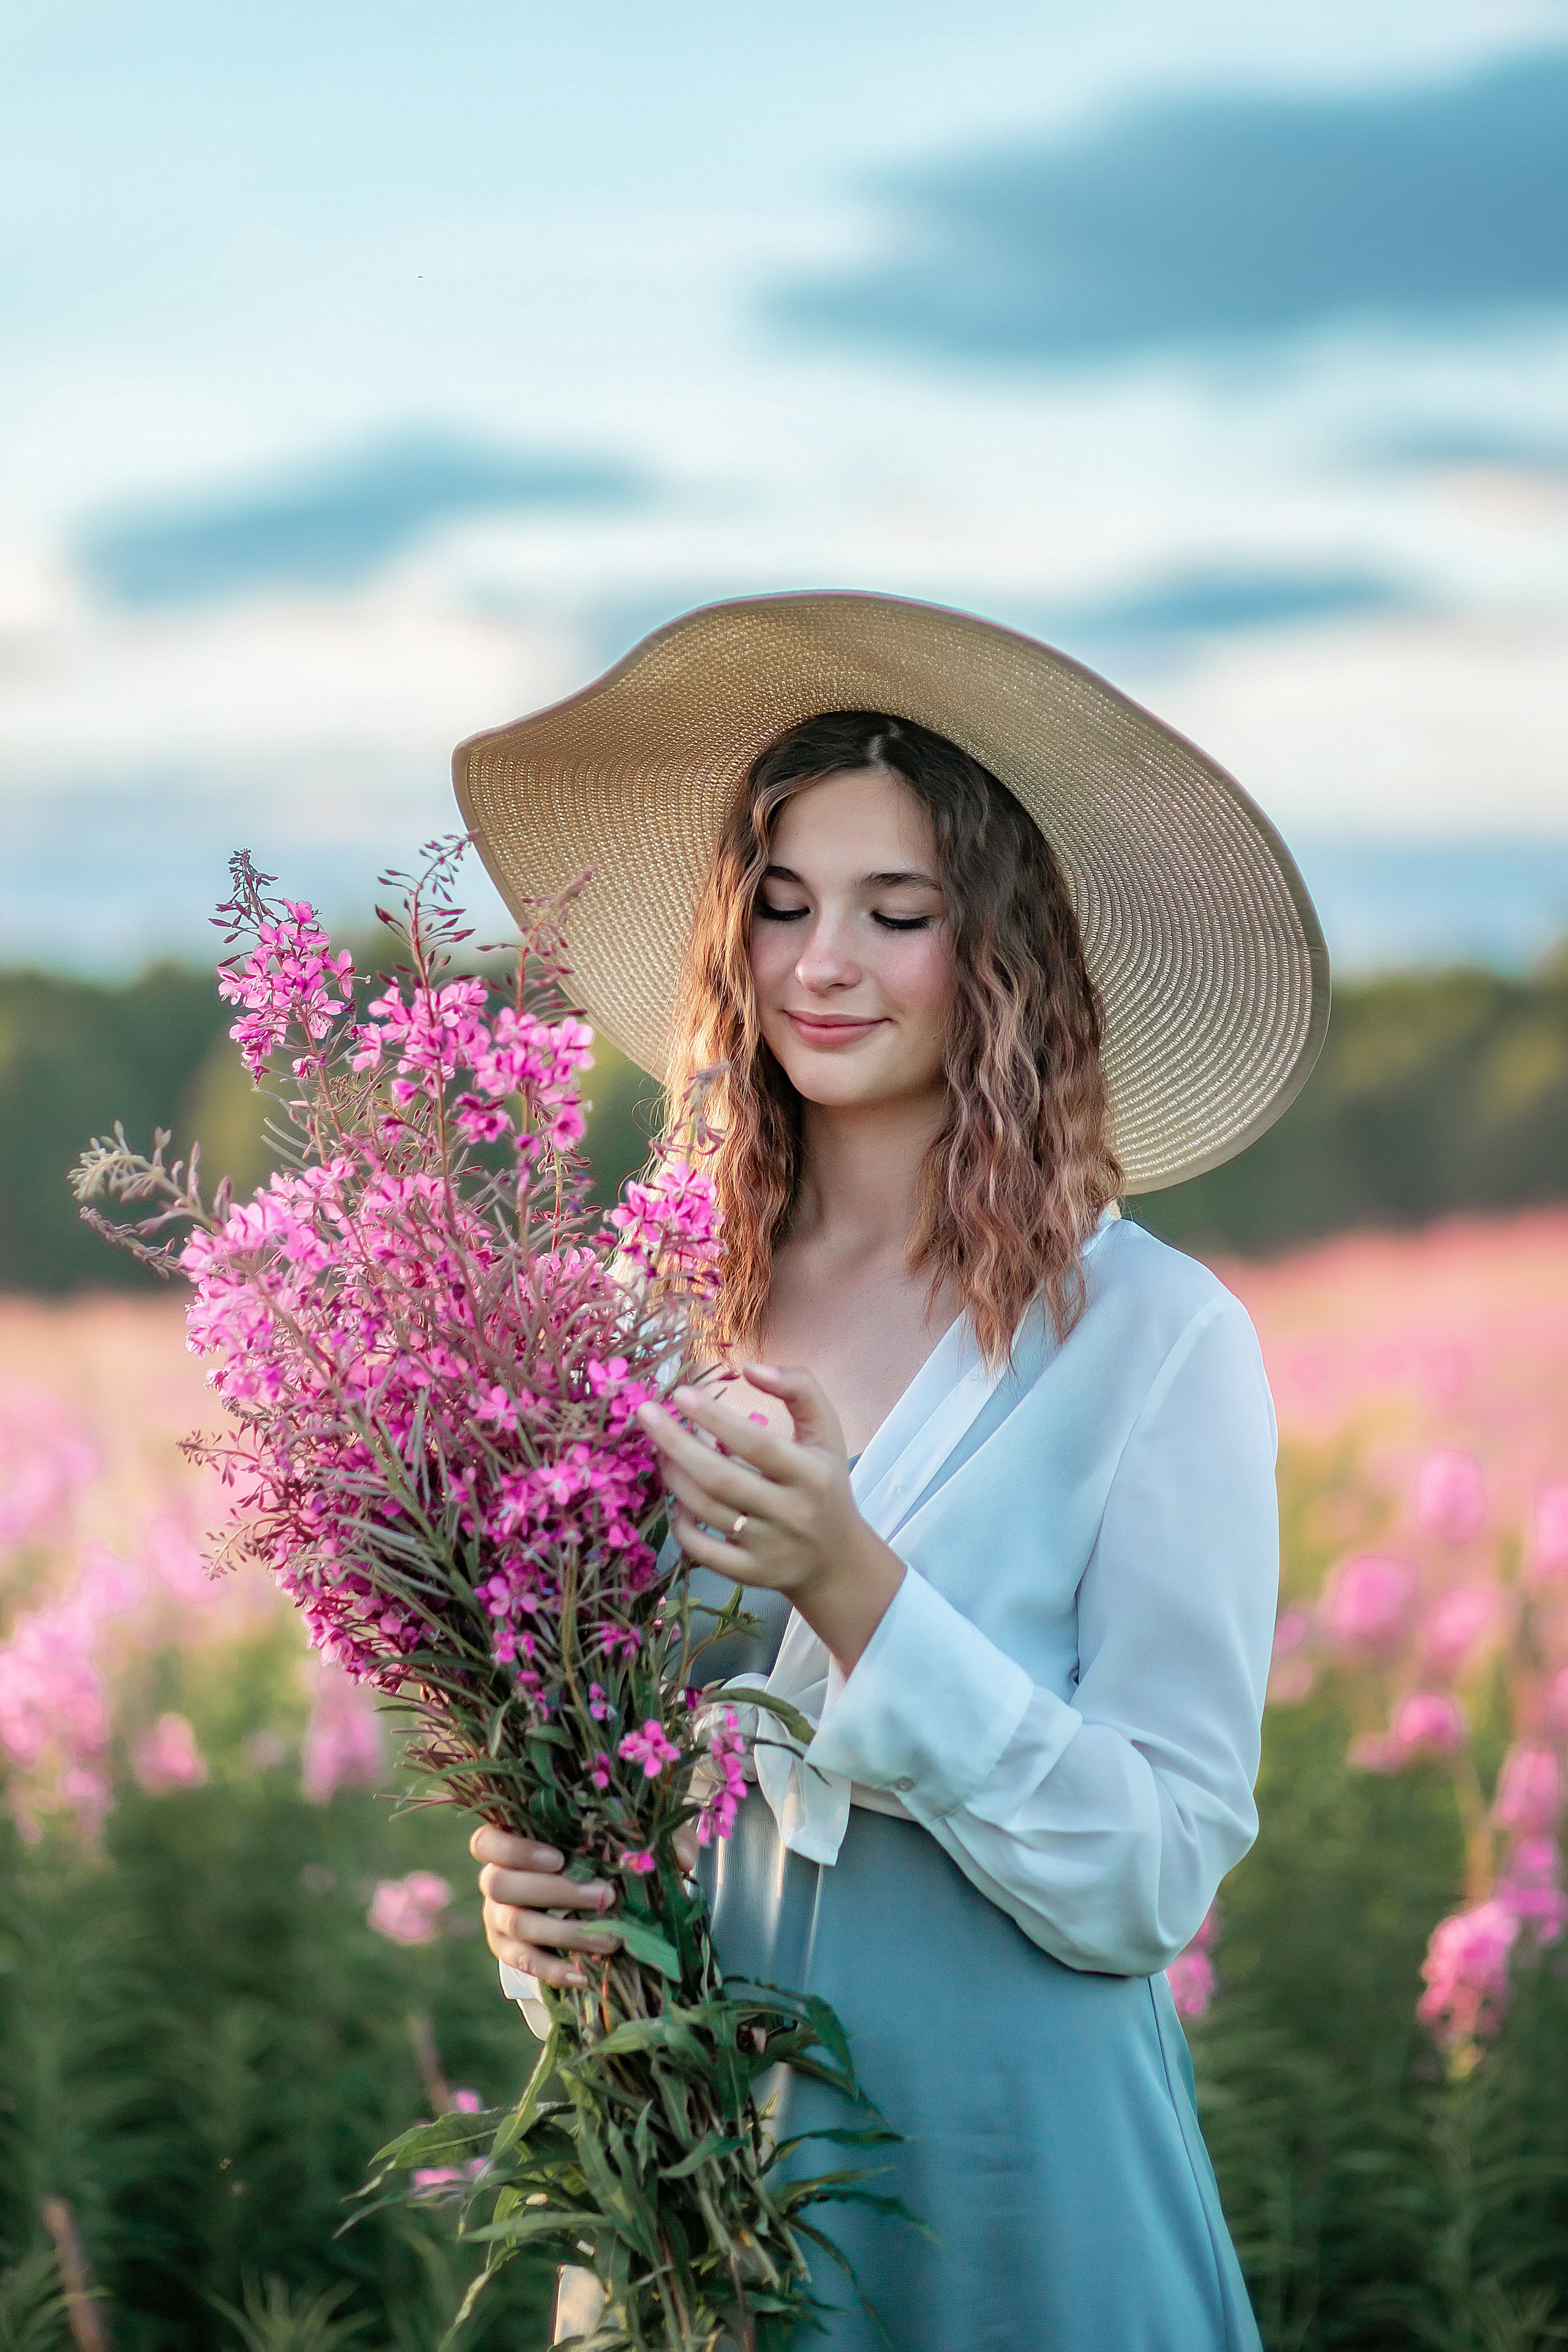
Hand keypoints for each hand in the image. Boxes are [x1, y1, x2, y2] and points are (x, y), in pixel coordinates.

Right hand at [472, 1825, 699, 1989]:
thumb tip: (680, 1856)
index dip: (515, 1850)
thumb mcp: (626, 1837)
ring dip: (564, 1932)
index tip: (559, 1857)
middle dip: (555, 1891)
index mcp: (510, 1841)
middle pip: (501, 1884)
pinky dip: (553, 1969)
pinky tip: (585, 1975)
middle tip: (604, 1895)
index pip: (486, 1842)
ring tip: (609, 1940)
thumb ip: (650, 1837)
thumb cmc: (597, 1853)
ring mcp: (498, 1916)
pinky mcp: (508, 1950)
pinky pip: (523, 1964)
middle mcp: (495, 1879)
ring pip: (517, 1925)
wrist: (582, 1895)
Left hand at [635, 1364, 904, 1671]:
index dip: (715, 1418)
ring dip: (674, 1476)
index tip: (680, 1394)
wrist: (836, 1558)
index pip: (756, 1444)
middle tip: (646, 1414)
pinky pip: (701, 1551)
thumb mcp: (826, 1432)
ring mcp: (769, 1549)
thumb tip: (750, 1368)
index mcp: (811, 1475)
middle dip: (676, 1444)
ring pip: (705, 1511)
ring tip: (660, 1450)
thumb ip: (799, 1388)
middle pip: (720, 1479)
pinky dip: (680, 1524)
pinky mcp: (750, 1575)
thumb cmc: (823, 1481)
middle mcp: (791, 1514)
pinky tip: (677, 1499)